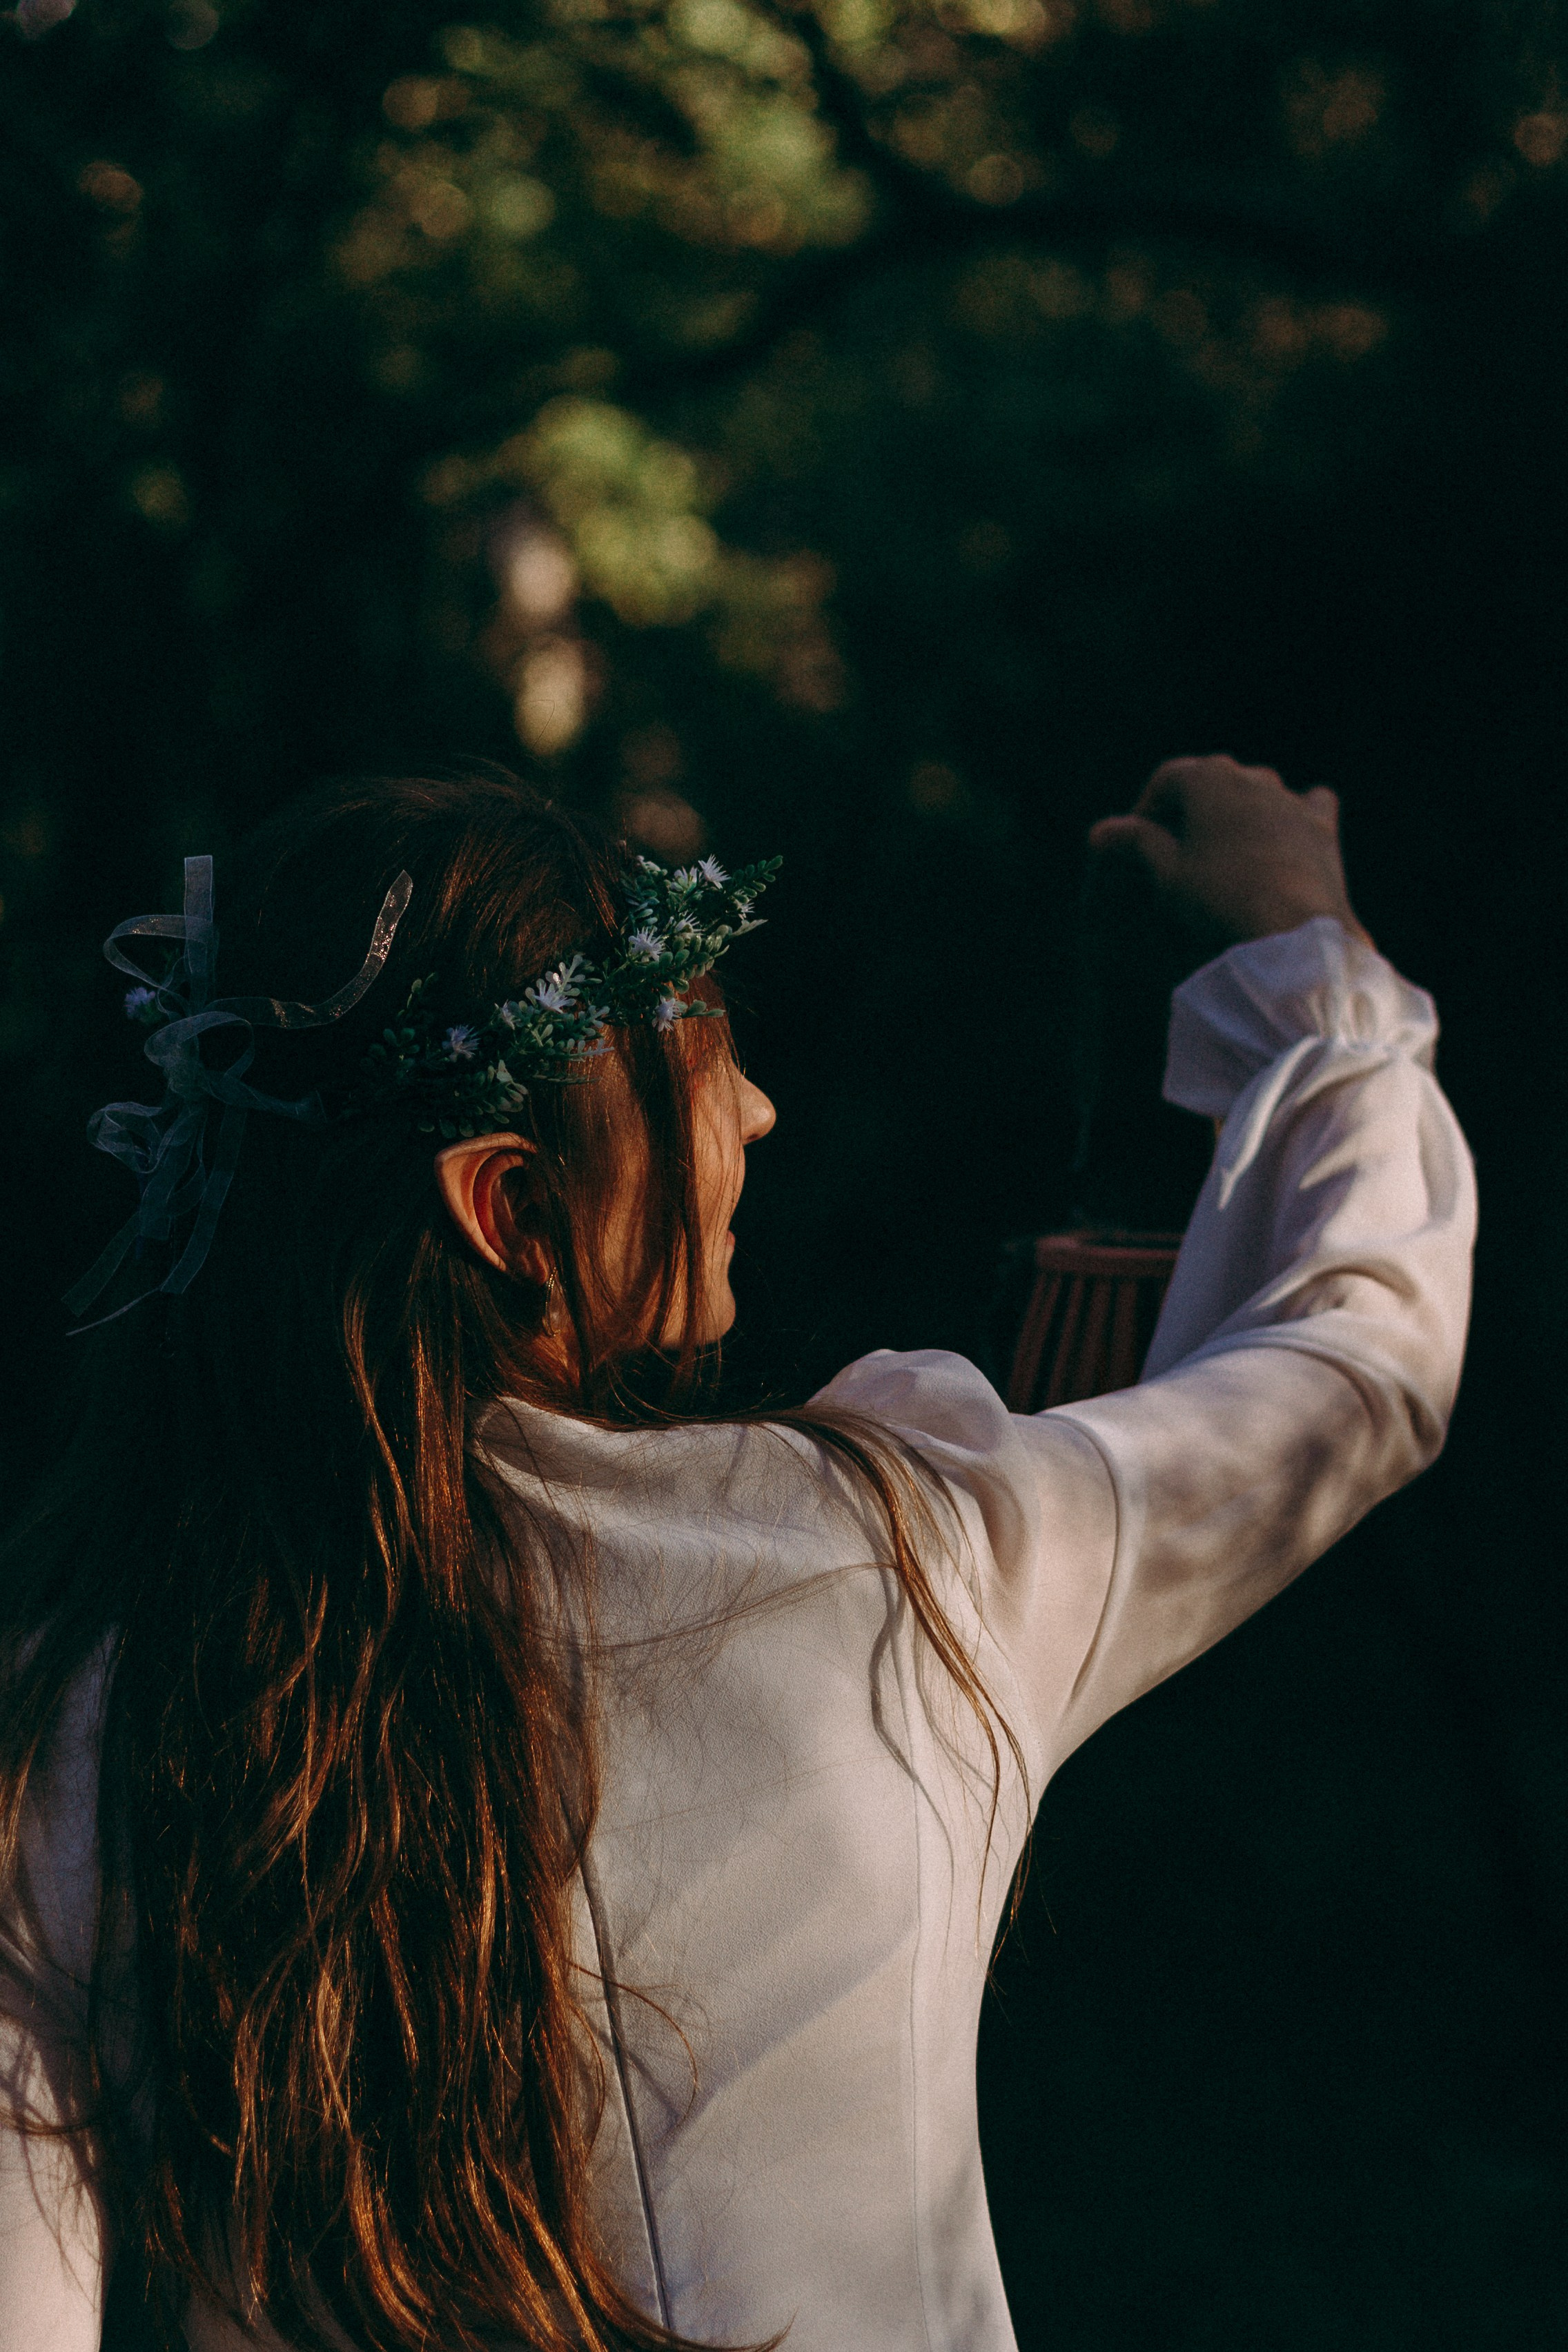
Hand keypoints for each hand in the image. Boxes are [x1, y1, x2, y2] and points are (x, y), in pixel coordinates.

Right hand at [1088, 754, 1371, 948]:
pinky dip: (1290, 817)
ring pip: (1255, 793)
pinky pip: (1305, 806)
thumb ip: (1137, 842)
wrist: (1291, 927)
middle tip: (1175, 851)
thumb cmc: (1219, 896)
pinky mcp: (1322, 825)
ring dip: (1236, 814)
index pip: (1166, 780)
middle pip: (1211, 783)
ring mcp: (1291, 797)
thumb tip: (1101, 830)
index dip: (1147, 810)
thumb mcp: (1167, 873)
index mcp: (1208, 777)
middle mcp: (1252, 775)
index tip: (1137, 844)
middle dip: (1191, 811)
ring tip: (1223, 853)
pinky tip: (1284, 835)